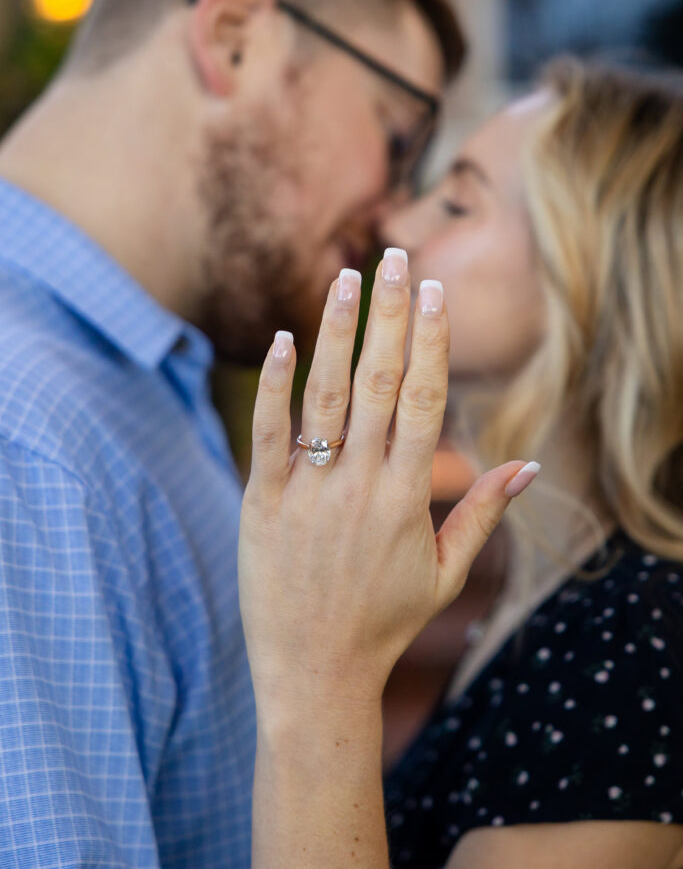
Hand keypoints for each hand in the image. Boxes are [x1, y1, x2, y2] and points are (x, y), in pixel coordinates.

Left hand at [238, 250, 538, 712]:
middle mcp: (360, 484)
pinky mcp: (263, 502)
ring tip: (346, 276)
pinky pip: (268, 434)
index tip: (434, 290)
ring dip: (337, 332)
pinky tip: (283, 340)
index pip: (422, 400)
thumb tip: (531, 465)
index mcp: (407, 497)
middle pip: (379, 383)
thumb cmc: (384, 621)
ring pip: (325, 397)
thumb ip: (484, 513)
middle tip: (397, 256)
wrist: (314, 672)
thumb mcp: (446, 573)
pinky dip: (275, 386)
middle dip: (389, 314)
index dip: (430, 340)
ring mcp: (309, 491)